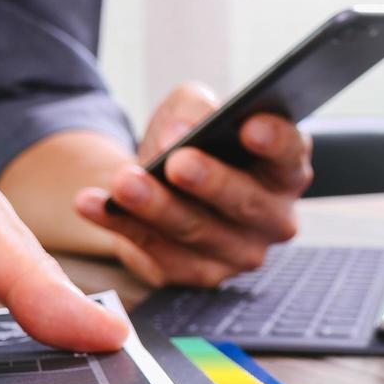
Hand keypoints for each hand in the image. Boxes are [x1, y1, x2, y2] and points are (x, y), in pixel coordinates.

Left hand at [74, 83, 312, 286]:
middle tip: (178, 163)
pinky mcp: (197, 274)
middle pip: (246, 202)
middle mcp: (273, 218)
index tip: (248, 127)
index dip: (275, 142)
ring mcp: (238, 253)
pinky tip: (93, 204)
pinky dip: (122, 227)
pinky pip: (158, 253)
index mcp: (284, 170)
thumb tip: (178, 135)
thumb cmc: (193, 143)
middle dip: (210, 182)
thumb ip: (193, 110)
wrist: (163, 186)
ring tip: (123, 181)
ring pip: (198, 231)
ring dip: (157, 206)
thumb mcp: (193, 111)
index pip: (290, 156)